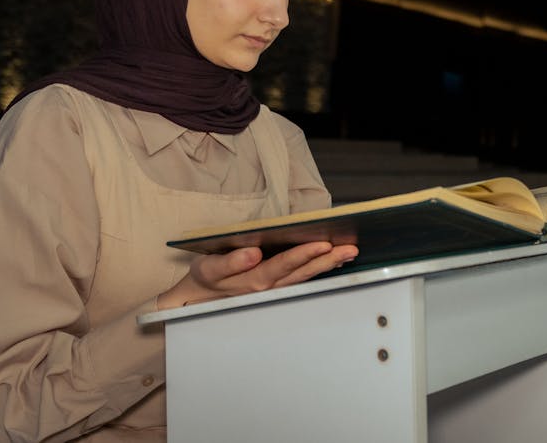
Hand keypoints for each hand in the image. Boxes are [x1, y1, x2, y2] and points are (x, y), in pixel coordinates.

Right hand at [157, 241, 358, 308]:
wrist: (197, 301)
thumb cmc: (204, 281)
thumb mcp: (208, 269)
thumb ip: (229, 262)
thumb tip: (252, 253)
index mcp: (253, 281)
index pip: (283, 266)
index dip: (303, 255)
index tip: (323, 245)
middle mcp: (269, 288)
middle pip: (303, 273)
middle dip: (327, 261)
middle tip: (349, 249)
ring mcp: (276, 291)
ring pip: (307, 277)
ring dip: (328, 266)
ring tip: (349, 254)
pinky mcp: (278, 289)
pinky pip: (303, 280)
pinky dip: (319, 271)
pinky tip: (334, 261)